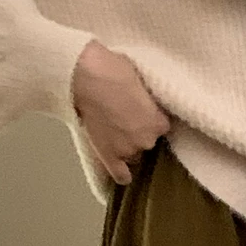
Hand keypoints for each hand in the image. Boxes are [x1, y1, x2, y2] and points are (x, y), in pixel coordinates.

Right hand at [70, 39, 171, 185]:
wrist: (84, 76)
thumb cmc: (111, 70)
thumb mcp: (141, 80)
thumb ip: (147, 99)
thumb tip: (144, 100)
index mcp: (158, 122)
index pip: (161, 127)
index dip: (151, 118)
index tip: (142, 111)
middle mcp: (147, 140)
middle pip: (148, 141)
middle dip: (138, 131)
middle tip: (124, 117)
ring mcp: (126, 150)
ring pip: (134, 155)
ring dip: (127, 146)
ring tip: (114, 130)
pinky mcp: (108, 156)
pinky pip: (120, 175)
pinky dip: (122, 174)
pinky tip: (123, 172)